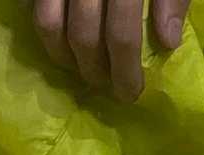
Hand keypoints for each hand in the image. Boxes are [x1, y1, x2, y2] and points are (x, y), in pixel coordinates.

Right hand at [34, 0, 191, 102]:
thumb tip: (168, 41)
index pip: (121, 35)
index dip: (125, 71)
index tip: (130, 95)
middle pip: (84, 37)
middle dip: (94, 71)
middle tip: (106, 87)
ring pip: (50, 26)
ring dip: (64, 57)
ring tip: (81, 70)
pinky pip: (35, 11)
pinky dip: (47, 34)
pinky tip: (61, 45)